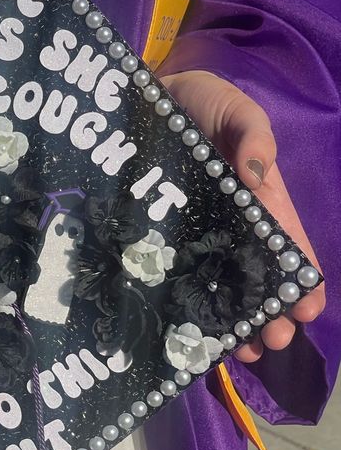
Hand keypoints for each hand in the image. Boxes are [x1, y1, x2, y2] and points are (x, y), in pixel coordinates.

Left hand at [161, 70, 325, 362]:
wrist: (141, 99)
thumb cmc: (199, 101)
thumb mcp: (234, 108)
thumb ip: (251, 133)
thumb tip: (257, 172)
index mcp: (257, 196)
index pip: (284, 240)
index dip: (298, 274)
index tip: (308, 309)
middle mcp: (231, 221)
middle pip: (255, 271)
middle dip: (270, 308)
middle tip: (275, 342)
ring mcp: (195, 230)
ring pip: (221, 281)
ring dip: (235, 318)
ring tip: (244, 351)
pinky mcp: (162, 234)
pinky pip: (180, 271)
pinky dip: (191, 303)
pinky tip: (196, 332)